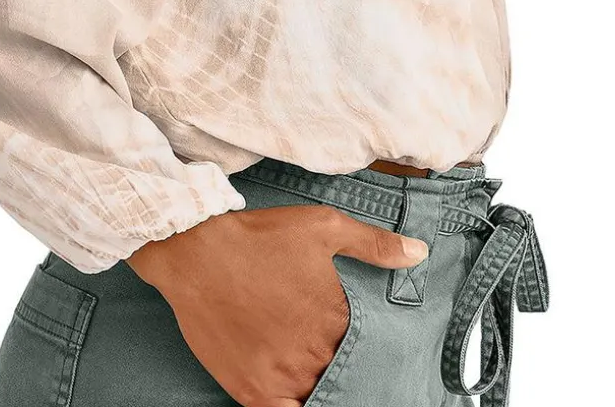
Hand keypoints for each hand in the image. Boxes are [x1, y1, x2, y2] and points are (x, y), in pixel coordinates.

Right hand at [126, 204, 428, 406]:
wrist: (196, 250)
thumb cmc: (259, 237)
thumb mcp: (322, 226)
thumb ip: (373, 244)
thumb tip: (418, 255)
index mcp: (337, 316)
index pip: (369, 348)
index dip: (368, 347)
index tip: (365, 344)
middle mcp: (316, 352)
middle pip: (345, 374)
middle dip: (346, 368)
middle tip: (332, 355)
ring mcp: (284, 376)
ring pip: (319, 396)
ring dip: (323, 387)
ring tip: (315, 370)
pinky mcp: (253, 392)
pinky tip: (301, 398)